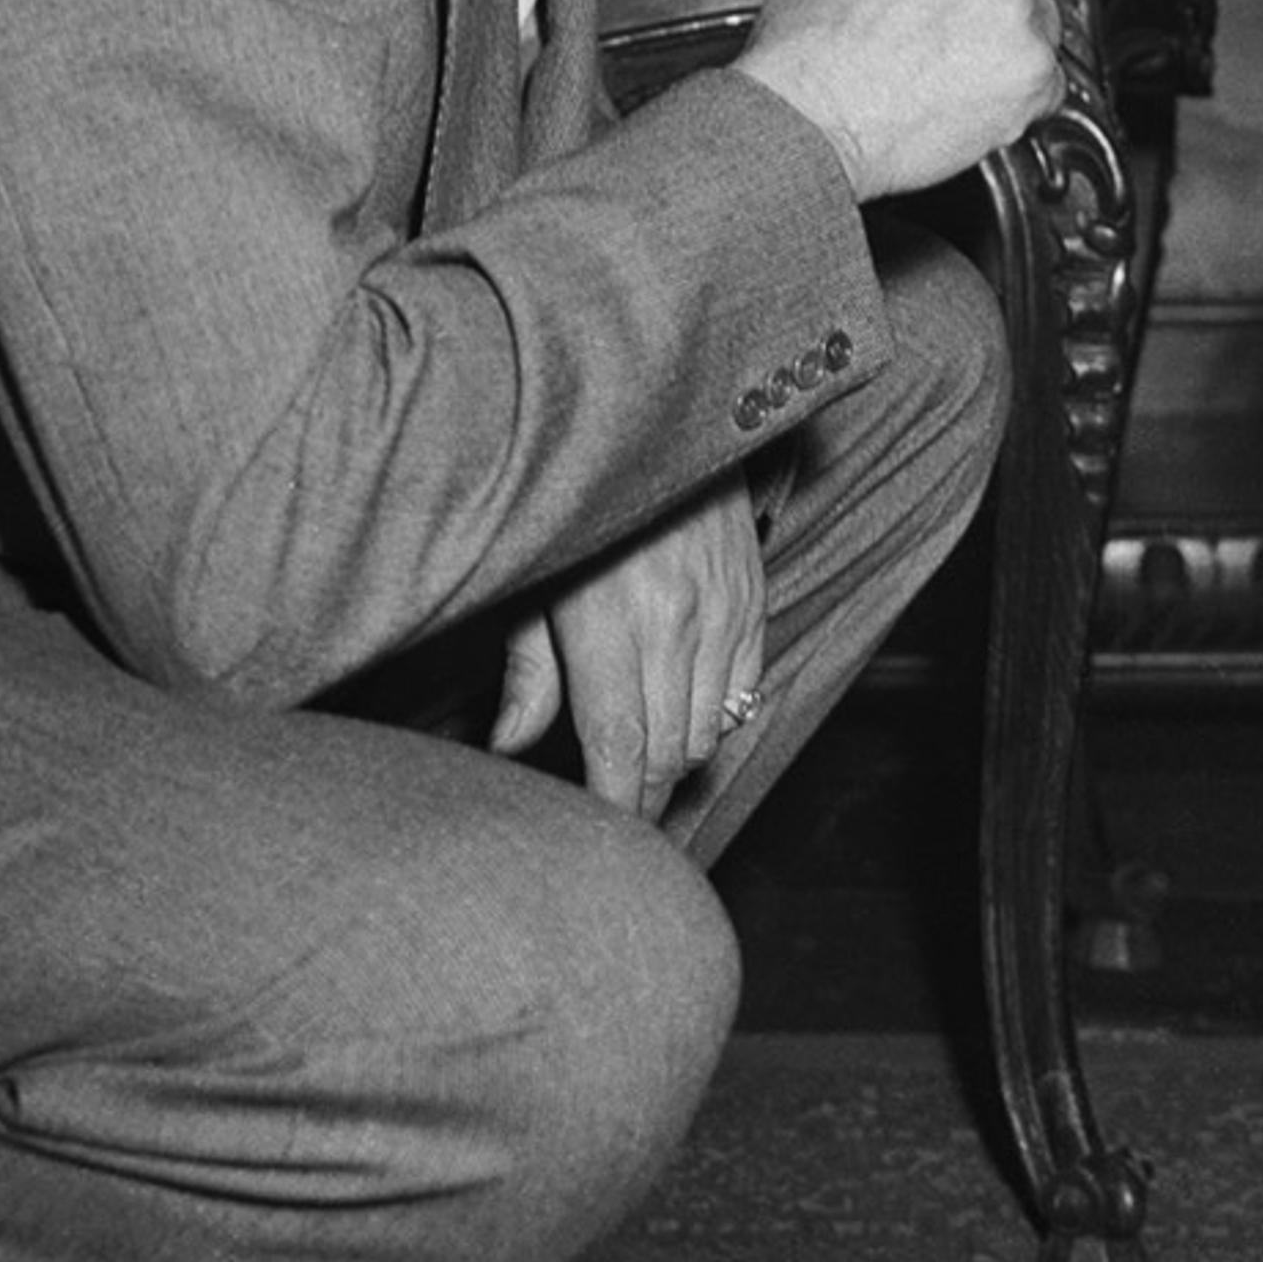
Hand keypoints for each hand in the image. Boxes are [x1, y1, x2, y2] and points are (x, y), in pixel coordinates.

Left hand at [491, 483, 768, 816]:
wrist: (662, 424)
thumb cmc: (579, 500)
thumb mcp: (534, 576)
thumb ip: (528, 668)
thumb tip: (509, 746)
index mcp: (613, 622)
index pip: (620, 746)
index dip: (612, 806)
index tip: (595, 836)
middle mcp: (678, 625)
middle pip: (666, 752)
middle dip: (639, 797)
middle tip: (612, 822)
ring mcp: (724, 615)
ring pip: (708, 732)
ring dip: (673, 760)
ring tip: (638, 766)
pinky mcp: (753, 602)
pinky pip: (744, 693)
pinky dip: (715, 719)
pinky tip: (680, 714)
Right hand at [729, 0, 1216, 199]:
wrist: (804, 111)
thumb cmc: (815, 31)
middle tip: (950, 18)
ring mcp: (1021, 11)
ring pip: (1044, 25)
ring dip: (1004, 43)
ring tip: (934, 62)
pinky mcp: (1034, 74)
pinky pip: (1044, 83)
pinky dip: (1009, 95)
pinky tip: (952, 94)